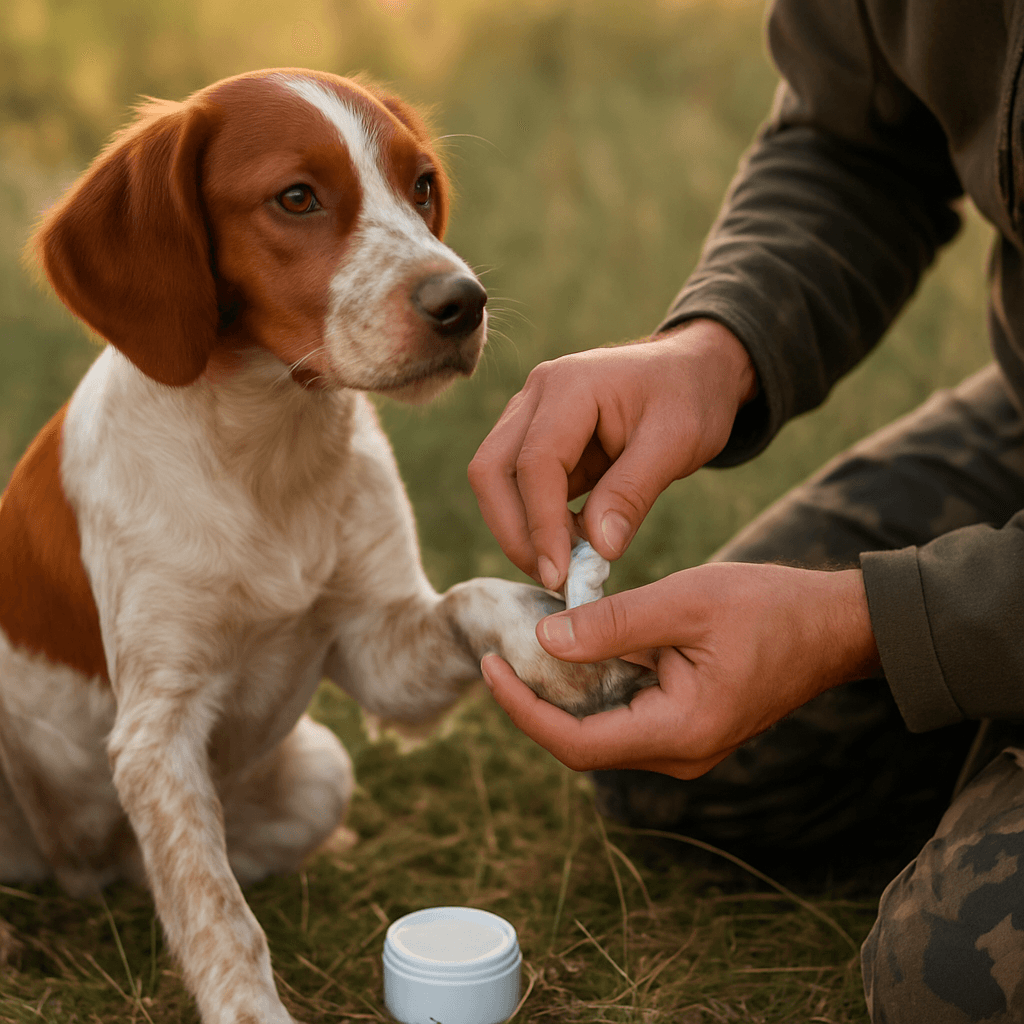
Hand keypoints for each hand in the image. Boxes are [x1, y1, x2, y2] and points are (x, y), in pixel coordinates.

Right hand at [468, 319, 756, 590]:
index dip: (541, 524)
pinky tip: (572, 546)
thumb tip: (598, 549)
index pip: (535, 462)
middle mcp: (537, 396)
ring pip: (496, 481)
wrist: (694, 370)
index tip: (559, 575)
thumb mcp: (676, 442)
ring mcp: (530, 416)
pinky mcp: (536, 440)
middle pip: (492, 470)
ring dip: (521, 530)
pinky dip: (537, 522)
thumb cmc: (689, 397)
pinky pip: (519, 488)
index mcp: (571, 386)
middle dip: (515, 532)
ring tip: (567, 565)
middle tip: (554, 578)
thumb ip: (633, 492)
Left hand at [480, 563, 880, 778]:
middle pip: (582, 740)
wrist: (834, 626)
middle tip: (503, 647)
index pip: (575, 744)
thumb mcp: (684, 602)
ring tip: (532, 640)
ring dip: (564, 689)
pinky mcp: (687, 724)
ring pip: (602, 726)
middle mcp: (679, 753)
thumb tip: (545, 638)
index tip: (490, 667)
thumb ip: (612, 624)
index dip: (523, 709)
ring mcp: (684, 743)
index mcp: (679, 732)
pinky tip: (579, 644)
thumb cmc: (770, 608)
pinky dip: (595, 683)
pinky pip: (626, 713)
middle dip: (537, 698)